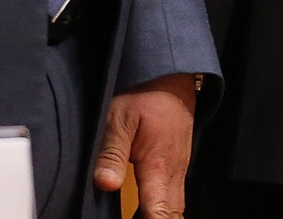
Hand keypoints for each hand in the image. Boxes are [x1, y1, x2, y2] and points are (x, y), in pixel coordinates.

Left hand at [94, 73, 196, 216]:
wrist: (171, 77)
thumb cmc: (144, 95)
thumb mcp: (119, 118)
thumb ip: (112, 153)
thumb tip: (105, 184)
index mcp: (158, 165)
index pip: (159, 211)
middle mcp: (173, 172)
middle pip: (171, 215)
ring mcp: (178, 169)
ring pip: (175, 207)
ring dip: (159, 218)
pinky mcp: (176, 165)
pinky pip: (174, 196)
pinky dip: (162, 209)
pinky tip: (146, 213)